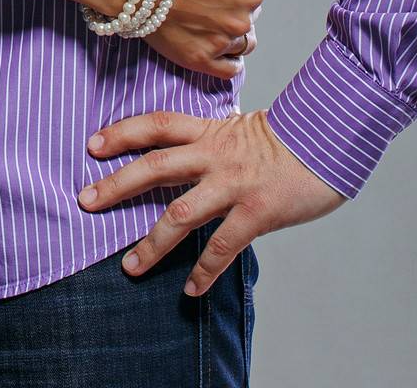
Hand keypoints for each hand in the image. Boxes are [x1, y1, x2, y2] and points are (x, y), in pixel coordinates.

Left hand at [78, 108, 345, 293]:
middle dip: (117, 185)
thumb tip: (182, 153)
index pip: (157, 126)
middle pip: (155, 167)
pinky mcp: (256, 211)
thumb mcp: (240, 129)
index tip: (91, 145)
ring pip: (181, 213)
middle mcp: (215, 155)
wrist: (330, 140)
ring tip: (129, 266)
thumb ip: (209, 140)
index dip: (122, 133)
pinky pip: (223, 246)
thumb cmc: (287, 138)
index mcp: (210, 131)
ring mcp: (234, 184)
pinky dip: (204, 271)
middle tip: (86, 201)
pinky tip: (189, 290)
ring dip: (152, 243)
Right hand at [142, 0, 286, 78]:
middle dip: (234, 0)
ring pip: (243, 42)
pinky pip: (229, 69)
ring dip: (233, 30)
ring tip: (206, 15)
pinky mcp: (199, 60)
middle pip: (250, 12)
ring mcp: (221, 44)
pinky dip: (228, 58)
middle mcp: (242, 20)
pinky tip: (216, 44)